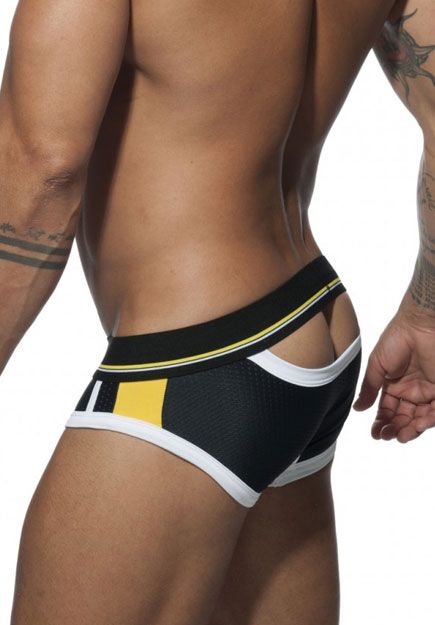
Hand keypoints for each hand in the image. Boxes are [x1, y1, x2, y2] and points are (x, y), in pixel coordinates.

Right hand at [352, 307, 434, 442]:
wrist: (419, 325)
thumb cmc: (396, 339)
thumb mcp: (377, 365)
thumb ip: (369, 388)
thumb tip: (358, 408)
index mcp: (394, 385)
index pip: (388, 410)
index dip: (382, 422)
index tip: (375, 433)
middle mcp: (411, 390)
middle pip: (403, 417)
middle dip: (395, 429)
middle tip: (387, 436)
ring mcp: (427, 390)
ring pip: (419, 418)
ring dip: (410, 430)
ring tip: (401, 436)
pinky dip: (427, 421)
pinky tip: (416, 426)